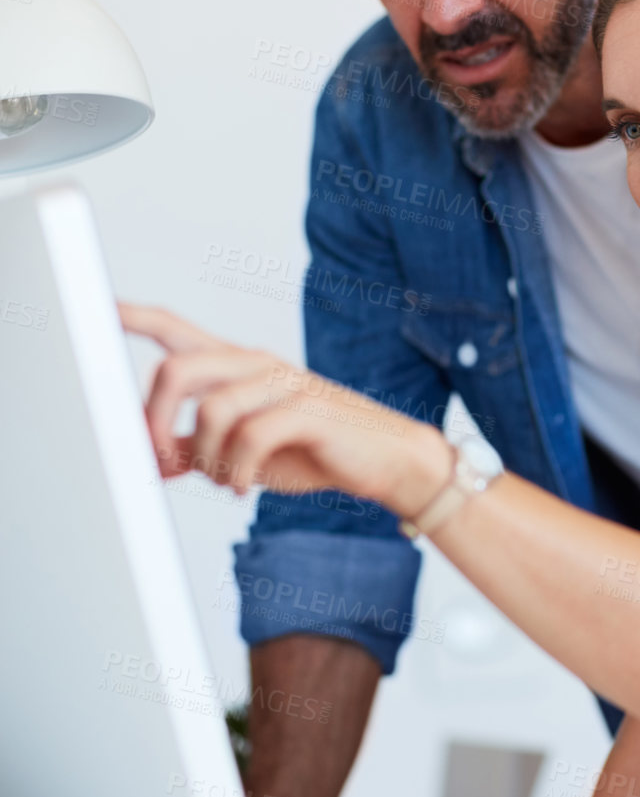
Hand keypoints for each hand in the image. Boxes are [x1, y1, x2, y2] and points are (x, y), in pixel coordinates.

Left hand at [119, 304, 448, 516]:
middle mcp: (255, 365)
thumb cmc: (312, 449)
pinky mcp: (306, 413)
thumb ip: (194, 449)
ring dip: (202, 456)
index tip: (98, 310)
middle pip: (177, 367)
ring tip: (219, 479)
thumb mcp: (241, 452)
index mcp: (236, 366)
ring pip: (212, 408)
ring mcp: (283, 385)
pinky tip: (241, 486)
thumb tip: (147, 460)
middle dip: (153, 419)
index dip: (134, 317)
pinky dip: (235, 471)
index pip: (176, 328)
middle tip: (158, 459)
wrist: (384, 460)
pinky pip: (250, 438)